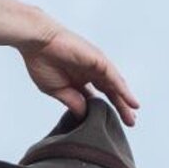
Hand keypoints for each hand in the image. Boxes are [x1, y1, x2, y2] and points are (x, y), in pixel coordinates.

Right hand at [21, 27, 139, 125]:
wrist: (37, 42)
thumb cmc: (41, 61)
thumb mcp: (58, 90)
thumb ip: (73, 102)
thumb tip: (84, 116)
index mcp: (79, 79)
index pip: (96, 98)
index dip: (104, 111)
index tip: (109, 125)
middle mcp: (90, 72)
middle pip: (110, 92)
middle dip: (120, 108)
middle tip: (129, 123)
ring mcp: (95, 66)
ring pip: (115, 86)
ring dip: (125, 101)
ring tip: (132, 117)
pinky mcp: (98, 60)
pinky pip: (114, 78)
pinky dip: (124, 90)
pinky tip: (131, 102)